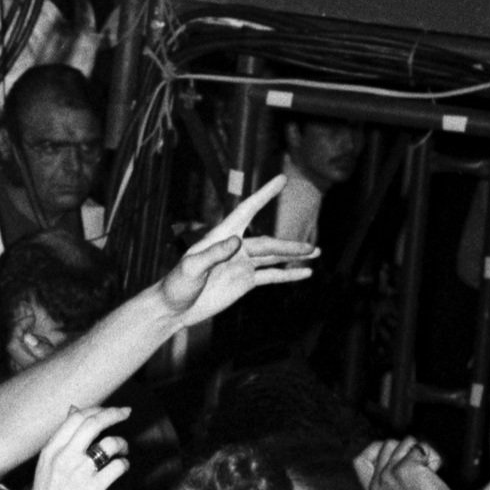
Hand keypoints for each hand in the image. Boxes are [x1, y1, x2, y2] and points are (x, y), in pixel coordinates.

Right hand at [0, 405, 128, 489]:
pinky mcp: (93, 489)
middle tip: (126, 413)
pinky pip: (117, 467)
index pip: (76, 417)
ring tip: (123, 449)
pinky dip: (124, 465)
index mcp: (51, 450)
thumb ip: (60, 441)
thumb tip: (74, 412)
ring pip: (109, 443)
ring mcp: (79, 472)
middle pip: (94, 423)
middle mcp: (64, 457)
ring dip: (122, 443)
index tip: (110, 410)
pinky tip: (121, 468)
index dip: (98, 409)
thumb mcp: (45, 466)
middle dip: (114, 414)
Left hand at [154, 178, 316, 327]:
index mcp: (221, 237)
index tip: (281, 180)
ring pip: (273, 257)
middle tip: (312, 247)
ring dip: (294, 255)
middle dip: (290, 246)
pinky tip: (306, 272)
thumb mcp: (191, 268)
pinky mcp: (245, 281)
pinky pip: (271, 275)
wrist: (173, 309)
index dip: (263, 195)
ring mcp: (241, 264)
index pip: (246, 211)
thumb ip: (212, 254)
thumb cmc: (176, 286)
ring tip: (317, 251)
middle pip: (267, 243)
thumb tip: (237, 240)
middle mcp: (235, 247)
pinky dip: (288, 274)